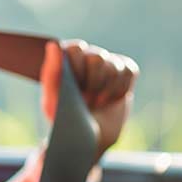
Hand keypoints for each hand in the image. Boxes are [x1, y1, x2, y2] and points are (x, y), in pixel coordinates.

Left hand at [40, 40, 138, 158]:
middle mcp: (86, 56)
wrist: (89, 137)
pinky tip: (112, 100)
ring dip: (106, 91)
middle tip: (85, 101)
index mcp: (66, 59)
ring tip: (96, 103)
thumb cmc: (66, 117)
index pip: (76, 48)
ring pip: (115, 66)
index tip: (74, 89)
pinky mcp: (125, 71)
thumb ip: (52, 71)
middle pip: (98, 58)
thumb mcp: (52, 99)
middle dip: (93, 84)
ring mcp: (107, 62)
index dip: (77, 70)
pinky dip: (121, 89)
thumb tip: (53, 44)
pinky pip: (129, 71)